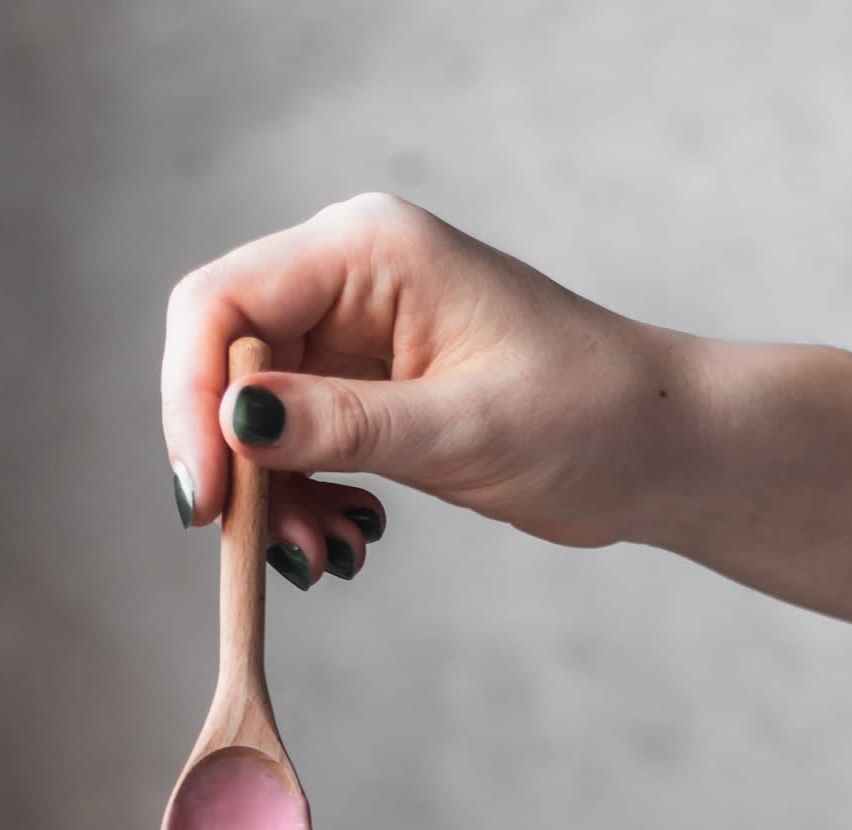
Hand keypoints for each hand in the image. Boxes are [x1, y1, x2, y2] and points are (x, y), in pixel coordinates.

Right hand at [160, 193, 691, 586]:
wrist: (658, 449)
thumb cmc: (589, 417)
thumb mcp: (462, 429)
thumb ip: (343, 425)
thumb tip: (238, 424)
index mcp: (366, 249)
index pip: (221, 306)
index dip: (192, 402)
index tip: (205, 501)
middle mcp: (348, 278)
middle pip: (225, 366)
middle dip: (239, 469)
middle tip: (279, 552)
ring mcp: (353, 335)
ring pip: (253, 419)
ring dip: (274, 500)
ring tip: (329, 557)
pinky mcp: (367, 391)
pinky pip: (295, 447)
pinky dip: (306, 503)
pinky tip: (351, 539)